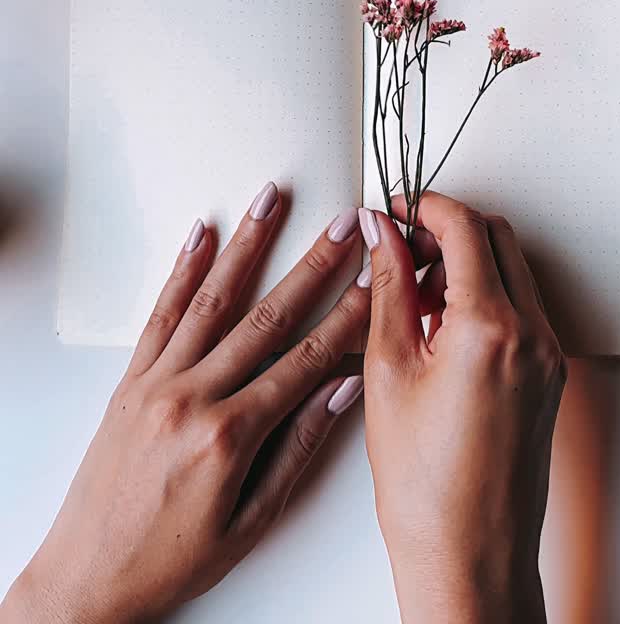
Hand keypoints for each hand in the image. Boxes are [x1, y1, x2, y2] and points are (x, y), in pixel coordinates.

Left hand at [2, 186, 368, 623]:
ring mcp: (155, 383)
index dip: (347, 316)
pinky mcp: (129, 380)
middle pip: (266, 316)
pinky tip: (202, 234)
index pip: (305, 361)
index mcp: (229, 436)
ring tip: (272, 198)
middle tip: (344, 223)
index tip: (375, 279)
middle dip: (312, 264)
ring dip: (247, 243)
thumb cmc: (171, 560)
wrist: (88, 576)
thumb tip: (343, 389)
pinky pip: (161, 314)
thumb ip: (299, 448)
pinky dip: (182, 270)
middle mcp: (191, 398)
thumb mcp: (251, 521)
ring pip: (212, 299)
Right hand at [360, 193, 565, 623]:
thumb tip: (381, 234)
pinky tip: (442, 328)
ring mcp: (547, 355)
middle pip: (496, 238)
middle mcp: (532, 334)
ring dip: (467, 262)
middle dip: (447, 229)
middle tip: (400, 248)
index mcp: (491, 327)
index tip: (395, 210)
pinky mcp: (549, 375)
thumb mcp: (388, 370)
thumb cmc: (424, 486)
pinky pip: (521, 308)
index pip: (465, 227)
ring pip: (512, 270)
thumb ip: (388, 288)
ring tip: (414, 296)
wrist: (469, 555)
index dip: (424, 207)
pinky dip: (485, 296)